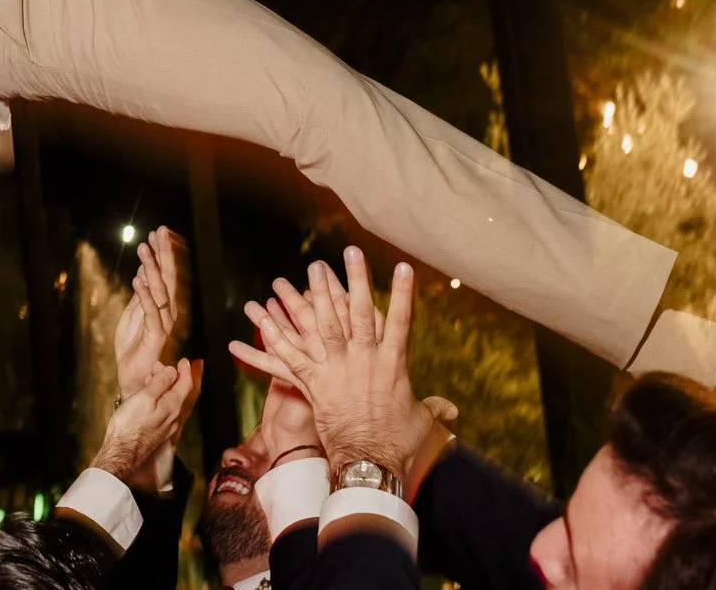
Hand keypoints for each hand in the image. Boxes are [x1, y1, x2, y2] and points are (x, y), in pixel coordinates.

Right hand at [92, 359, 201, 487]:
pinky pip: (164, 410)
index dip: (185, 371)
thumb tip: (172, 371)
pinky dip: (160, 398)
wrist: (121, 453)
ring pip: (171, 401)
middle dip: (173, 377)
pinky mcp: (157, 432)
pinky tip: (150, 398)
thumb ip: (160, 383)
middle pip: (179, 392)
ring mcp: (166, 427)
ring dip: (165, 387)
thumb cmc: (130, 425)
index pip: (185, 384)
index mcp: (172, 406)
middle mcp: (173, 418)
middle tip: (161, 366)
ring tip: (153, 378)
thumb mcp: (145, 397)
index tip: (183, 360)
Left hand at [115, 227, 187, 399]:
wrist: (135, 381)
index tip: (159, 234)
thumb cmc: (134, 351)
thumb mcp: (132, 318)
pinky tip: (138, 278)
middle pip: (169, 279)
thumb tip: (142, 273)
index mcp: (166, 308)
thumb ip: (140, 298)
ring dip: (152, 268)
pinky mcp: (156, 337)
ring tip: (144, 248)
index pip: (167, 276)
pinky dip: (144, 295)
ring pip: (161, 292)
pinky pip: (151, 312)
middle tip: (160, 231)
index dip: (164, 255)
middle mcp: (171, 314)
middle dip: (164, 254)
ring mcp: (166, 325)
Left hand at [229, 248, 446, 476]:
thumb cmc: (399, 443)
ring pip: (323, 325)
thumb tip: (453, 412)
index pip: (401, 320)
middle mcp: (364, 359)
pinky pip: (290, 358)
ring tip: (307, 271)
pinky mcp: (315, 384)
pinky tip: (261, 319)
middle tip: (350, 251)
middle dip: (355, 279)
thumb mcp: (422, 422)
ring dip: (313, 296)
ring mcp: (338, 369)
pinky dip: (274, 339)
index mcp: (393, 364)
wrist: (371, 463)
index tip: (403, 266)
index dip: (402, 293)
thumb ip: (434, 409)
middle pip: (360, 312)